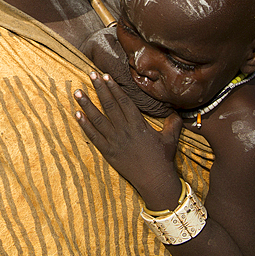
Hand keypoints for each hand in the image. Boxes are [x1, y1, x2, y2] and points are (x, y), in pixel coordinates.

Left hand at [74, 72, 183, 207]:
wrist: (155, 181)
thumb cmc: (163, 159)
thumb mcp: (170, 139)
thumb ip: (172, 123)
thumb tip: (177, 112)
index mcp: (138, 125)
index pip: (124, 101)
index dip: (114, 87)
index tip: (106, 76)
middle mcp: (125, 130)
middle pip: (109, 105)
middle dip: (99, 88)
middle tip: (90, 74)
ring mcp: (115, 141)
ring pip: (98, 119)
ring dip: (87, 104)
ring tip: (77, 92)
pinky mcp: (108, 152)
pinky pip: (93, 136)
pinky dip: (85, 125)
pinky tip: (77, 114)